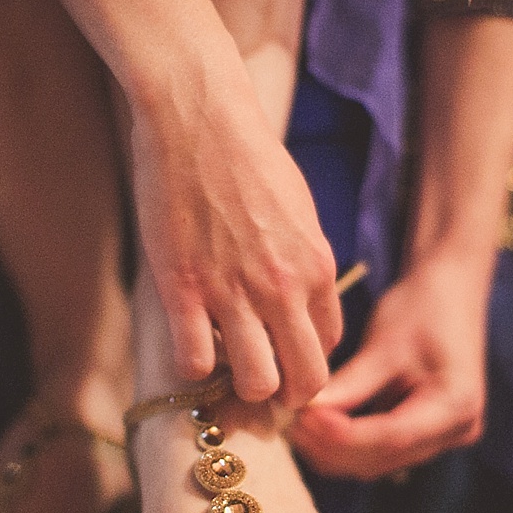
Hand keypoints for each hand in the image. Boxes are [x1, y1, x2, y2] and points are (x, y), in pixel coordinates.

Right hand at [126, 75, 341, 406]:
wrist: (198, 117)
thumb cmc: (247, 156)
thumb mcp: (299, 209)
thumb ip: (305, 260)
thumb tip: (303, 299)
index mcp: (317, 266)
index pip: (328, 347)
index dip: (306, 361)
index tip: (284, 357)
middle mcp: (283, 287)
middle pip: (304, 380)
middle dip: (287, 395)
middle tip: (263, 386)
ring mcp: (234, 292)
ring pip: (255, 382)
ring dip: (241, 386)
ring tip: (225, 367)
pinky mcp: (184, 290)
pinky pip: (195, 362)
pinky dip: (192, 364)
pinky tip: (188, 341)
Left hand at [290, 256, 489, 478]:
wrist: (450, 293)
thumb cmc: (421, 307)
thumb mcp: (385, 344)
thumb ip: (350, 383)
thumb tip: (306, 413)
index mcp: (456, 403)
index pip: (391, 436)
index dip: (340, 435)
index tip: (302, 419)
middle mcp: (456, 431)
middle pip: (381, 458)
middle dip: (331, 445)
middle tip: (289, 422)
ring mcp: (443, 439)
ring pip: (375, 463)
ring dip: (332, 449)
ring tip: (297, 422)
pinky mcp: (425, 438)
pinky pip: (378, 454)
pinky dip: (344, 444)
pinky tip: (316, 423)